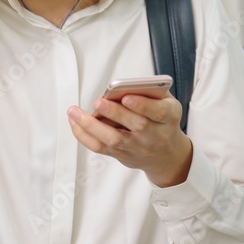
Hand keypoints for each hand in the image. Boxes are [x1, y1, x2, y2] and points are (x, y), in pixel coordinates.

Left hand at [67, 94, 192, 187]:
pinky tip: (75, 122)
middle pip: (136, 126)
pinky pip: (101, 148)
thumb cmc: (162, 121)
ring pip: (114, 139)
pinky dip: (85, 135)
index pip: (158, 111)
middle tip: (98, 102)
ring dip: (92, 126)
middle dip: (115, 113)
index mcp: (168, 117)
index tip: (126, 97)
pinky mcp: (122, 156)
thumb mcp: (166, 103)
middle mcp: (155, 135)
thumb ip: (150, 93)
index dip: (142, 105)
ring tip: (74, 112)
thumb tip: (121, 87)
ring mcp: (138, 147)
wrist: (167, 155)